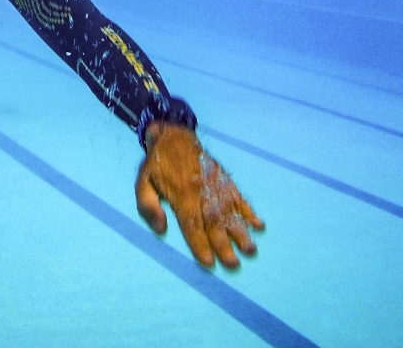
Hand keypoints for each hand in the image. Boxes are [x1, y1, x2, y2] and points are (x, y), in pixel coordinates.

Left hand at [135, 121, 263, 268]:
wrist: (174, 136)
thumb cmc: (157, 166)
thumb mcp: (142, 183)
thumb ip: (148, 206)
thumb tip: (161, 230)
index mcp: (180, 194)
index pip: (191, 224)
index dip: (200, 244)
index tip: (208, 263)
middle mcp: (201, 190)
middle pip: (214, 222)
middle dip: (224, 245)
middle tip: (233, 265)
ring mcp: (215, 184)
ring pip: (229, 211)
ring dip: (241, 232)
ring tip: (250, 250)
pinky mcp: (224, 179)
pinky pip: (238, 197)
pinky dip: (249, 212)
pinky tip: (259, 225)